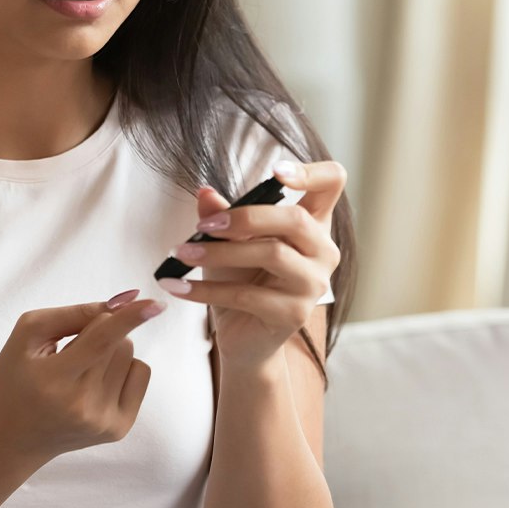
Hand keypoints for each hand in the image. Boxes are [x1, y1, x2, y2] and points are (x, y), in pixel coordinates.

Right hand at [0, 292, 162, 463]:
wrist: (9, 439)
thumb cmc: (14, 379)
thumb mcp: (27, 335)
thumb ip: (73, 314)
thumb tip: (125, 301)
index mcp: (55, 380)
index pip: (101, 341)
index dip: (129, 318)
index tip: (157, 304)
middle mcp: (83, 405)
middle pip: (119, 342)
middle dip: (100, 333)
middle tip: (70, 354)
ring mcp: (104, 422)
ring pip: (131, 355)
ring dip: (110, 351)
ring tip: (79, 372)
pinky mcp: (118, 430)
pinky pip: (141, 374)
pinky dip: (123, 369)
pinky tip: (96, 383)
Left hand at [157, 161, 344, 372]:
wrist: (243, 336)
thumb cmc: (242, 279)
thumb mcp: (227, 241)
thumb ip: (220, 215)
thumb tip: (205, 193)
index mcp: (313, 223)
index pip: (332, 182)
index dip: (310, 172)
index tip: (275, 171)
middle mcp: (322, 251)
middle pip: (296, 219)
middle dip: (245, 217)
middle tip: (203, 226)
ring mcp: (313, 284)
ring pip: (272, 254)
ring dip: (218, 253)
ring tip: (181, 253)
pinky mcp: (293, 314)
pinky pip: (247, 294)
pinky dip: (206, 289)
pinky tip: (177, 286)